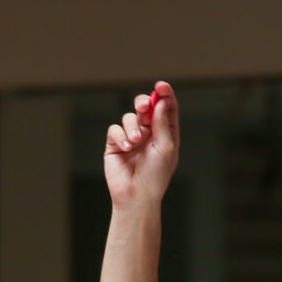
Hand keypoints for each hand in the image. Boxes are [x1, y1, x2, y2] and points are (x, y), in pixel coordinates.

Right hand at [104, 82, 180, 211]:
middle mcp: (149, 133)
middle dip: (143, 102)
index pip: (166, 108)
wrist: (136, 195)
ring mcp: (132, 137)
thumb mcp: (165, 147)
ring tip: (135, 141)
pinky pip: (114, 129)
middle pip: (146, 107)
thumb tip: (161, 101)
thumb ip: (162, 123)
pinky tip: (126, 147)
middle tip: (143, 106)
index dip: (164, 94)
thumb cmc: (156, 175)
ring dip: (132, 126)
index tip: (161, 86)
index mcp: (166, 132)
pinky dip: (120, 135)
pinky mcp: (115, 144)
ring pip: (129, 117)